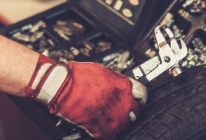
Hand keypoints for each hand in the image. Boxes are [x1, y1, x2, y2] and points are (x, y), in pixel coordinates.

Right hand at [25, 55, 147, 139]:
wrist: (63, 86)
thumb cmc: (79, 76)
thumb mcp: (104, 72)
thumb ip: (116, 81)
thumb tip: (120, 85)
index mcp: (124, 86)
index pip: (142, 94)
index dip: (137, 96)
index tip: (134, 97)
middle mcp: (122, 103)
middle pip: (136, 112)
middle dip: (129, 110)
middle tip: (120, 107)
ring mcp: (113, 118)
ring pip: (125, 125)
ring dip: (119, 122)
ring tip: (110, 117)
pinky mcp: (101, 129)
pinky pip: (112, 135)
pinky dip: (107, 132)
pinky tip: (102, 126)